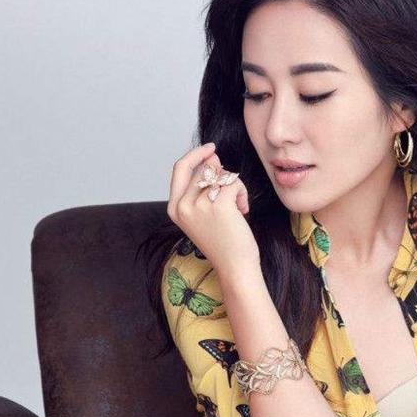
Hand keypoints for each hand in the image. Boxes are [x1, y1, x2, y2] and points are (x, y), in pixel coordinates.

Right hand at [167, 142, 258, 272]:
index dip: (195, 155)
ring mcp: (198, 205)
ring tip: (236, 210)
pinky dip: (242, 192)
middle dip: (223, 179)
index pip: (179, 168)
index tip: (211, 149)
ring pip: (221, 174)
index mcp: (174, 208)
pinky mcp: (218, 205)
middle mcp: (182, 206)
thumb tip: (211, 156)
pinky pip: (233, 181)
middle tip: (232, 201)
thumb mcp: (206, 212)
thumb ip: (203, 185)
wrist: (235, 267)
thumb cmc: (224, 242)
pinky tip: (242, 210)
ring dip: (234, 187)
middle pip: (205, 170)